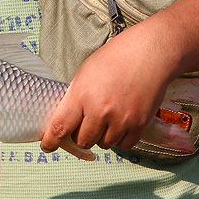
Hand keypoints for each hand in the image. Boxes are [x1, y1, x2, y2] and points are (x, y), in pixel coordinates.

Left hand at [39, 23, 173, 153]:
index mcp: (82, 94)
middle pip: (82, 141)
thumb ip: (74, 97)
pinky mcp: (140, 124)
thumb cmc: (115, 58)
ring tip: (108, 115)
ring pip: (103, 144)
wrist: (150, 53)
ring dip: (102, 136)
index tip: (48, 146)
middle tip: (87, 121)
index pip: (60, 127)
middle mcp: (101, 111)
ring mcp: (121, 119)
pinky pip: (123, 145)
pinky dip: (120, 138)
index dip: (51, 141)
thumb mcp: (85, 72)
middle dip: (81, 134)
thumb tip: (65, 119)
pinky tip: (121, 121)